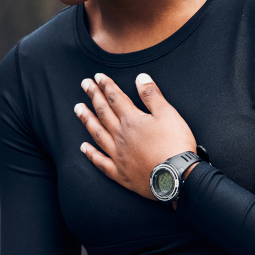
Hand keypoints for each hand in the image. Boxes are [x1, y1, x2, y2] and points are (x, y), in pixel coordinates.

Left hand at [74, 72, 197, 199]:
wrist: (176, 177)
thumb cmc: (175, 145)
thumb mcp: (168, 114)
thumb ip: (152, 95)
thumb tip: (140, 78)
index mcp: (132, 120)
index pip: (115, 98)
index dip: (106, 85)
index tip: (97, 76)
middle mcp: (121, 136)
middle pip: (103, 112)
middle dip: (94, 96)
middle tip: (84, 84)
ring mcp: (118, 155)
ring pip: (97, 134)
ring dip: (87, 120)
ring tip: (77, 109)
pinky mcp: (120, 173)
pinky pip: (101, 162)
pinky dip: (91, 154)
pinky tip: (83, 147)